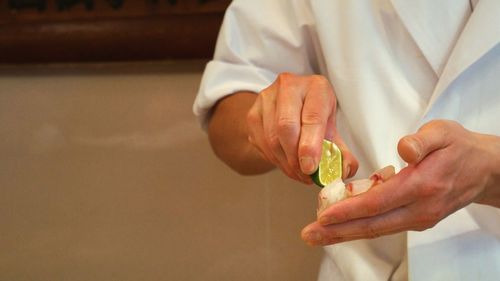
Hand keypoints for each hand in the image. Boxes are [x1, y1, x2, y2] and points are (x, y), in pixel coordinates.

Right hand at [246, 73, 357, 182]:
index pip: (312, 116)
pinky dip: (275, 160)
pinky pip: (261, 143)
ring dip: (285, 163)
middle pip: (286, 126)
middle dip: (295, 157)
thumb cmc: (314, 116)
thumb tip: (344, 171)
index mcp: (315, 86)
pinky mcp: (253, 113)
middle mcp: (288, 86)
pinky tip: (286, 164)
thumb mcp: (332, 129)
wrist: (289, 106)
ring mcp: (266, 98)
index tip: (311, 167)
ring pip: (272, 138)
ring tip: (299, 174)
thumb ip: (341, 152)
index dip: (311, 145)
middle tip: (305, 175)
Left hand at [301, 120, 499, 244]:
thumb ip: (422, 139)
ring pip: (376, 229)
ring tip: (318, 235)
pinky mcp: (415, 220)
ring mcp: (418, 218)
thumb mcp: (444, 132)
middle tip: (309, 234)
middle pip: (372, 225)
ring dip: (345, 233)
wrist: (484, 170)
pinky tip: (340, 226)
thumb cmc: (460, 148)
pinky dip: (359, 227)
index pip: (377, 202)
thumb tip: (404, 149)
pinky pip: (383, 225)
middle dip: (337, 231)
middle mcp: (419, 209)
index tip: (323, 215)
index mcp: (423, 185)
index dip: (348, 210)